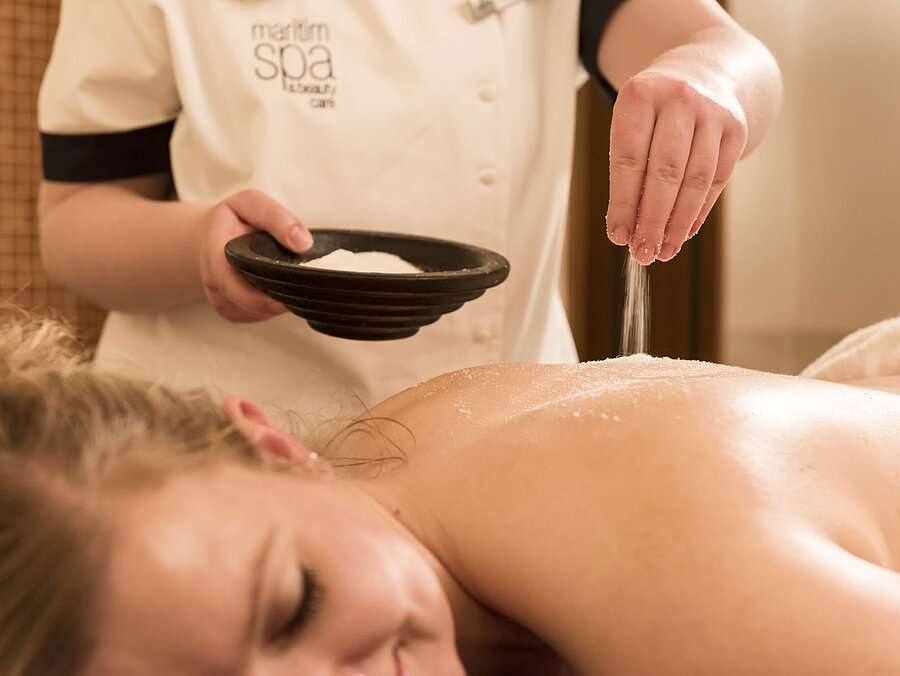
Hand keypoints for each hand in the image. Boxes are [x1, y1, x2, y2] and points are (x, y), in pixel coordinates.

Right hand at [199, 189, 311, 321]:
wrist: (211, 236)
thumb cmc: (233, 219)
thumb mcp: (251, 203)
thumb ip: (275, 216)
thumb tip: (303, 243)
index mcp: (216, 256)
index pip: (236, 285)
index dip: (263, 298)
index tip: (289, 298)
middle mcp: (214, 282)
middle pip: (250, 306)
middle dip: (279, 301)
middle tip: (302, 288)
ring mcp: (221, 300)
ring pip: (258, 314)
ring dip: (277, 301)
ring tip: (284, 277)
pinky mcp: (231, 311)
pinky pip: (257, 317)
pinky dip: (271, 306)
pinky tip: (274, 286)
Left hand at [605, 70, 748, 263]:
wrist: (702, 71)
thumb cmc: (653, 110)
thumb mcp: (630, 124)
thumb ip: (627, 171)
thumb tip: (626, 229)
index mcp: (641, 95)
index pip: (629, 158)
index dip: (623, 202)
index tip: (618, 235)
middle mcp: (680, 99)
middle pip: (666, 171)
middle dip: (652, 218)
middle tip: (642, 251)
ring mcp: (713, 112)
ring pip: (695, 179)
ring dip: (678, 222)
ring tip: (664, 249)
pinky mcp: (736, 128)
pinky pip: (717, 179)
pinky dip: (699, 210)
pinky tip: (685, 232)